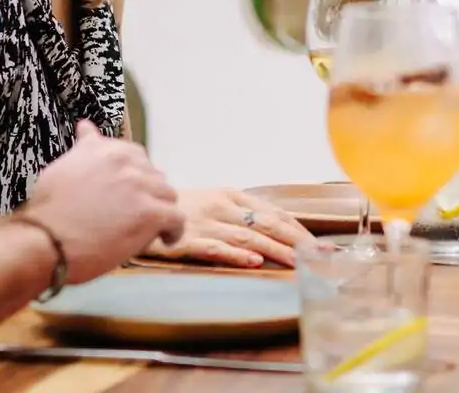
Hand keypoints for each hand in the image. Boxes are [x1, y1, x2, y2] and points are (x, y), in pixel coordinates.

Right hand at [23, 121, 182, 281]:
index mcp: (104, 149)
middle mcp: (126, 162)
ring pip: (167, 195)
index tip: (126, 192)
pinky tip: (164, 239)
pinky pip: (176, 219)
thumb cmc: (46, 211)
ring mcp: (141, 186)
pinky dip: (173, 230)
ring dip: (160, 210)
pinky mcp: (151, 213)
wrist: (43, 240)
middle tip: (132, 214)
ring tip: (147, 228)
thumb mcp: (62, 167)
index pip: (135, 155)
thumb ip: (83, 149)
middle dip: (147, 193)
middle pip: (154, 175)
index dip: (133, 176)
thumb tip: (85, 125)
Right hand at [146, 187, 313, 268]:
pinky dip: (237, 255)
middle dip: (298, 241)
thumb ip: (242, 213)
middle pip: (268, 224)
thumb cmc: (181, 208)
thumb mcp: (214, 202)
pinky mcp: (186, 241)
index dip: (300, 229)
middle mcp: (222, 207)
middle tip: (321, 255)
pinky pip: (215, 248)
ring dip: (276, 250)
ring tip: (299, 262)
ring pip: (248, 237)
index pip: (274, 213)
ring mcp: (205, 223)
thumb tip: (278, 228)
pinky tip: (254, 262)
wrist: (138, 205)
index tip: (321, 245)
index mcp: (232, 196)